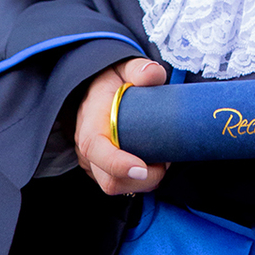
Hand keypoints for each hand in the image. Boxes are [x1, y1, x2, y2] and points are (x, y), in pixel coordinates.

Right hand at [75, 57, 168, 197]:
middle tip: (166, 159)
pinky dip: (141, 182)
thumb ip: (139, 68)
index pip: (95, 149)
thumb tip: (153, 75)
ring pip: (118, 187)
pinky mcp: (102, 171)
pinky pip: (121, 185)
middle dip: (143, 179)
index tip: (143, 167)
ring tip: (162, 159)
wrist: (95, 89)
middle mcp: (87, 148)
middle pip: (109, 180)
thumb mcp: (123, 67)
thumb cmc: (111, 80)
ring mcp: (93, 163)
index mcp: (91, 122)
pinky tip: (154, 163)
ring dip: (144, 182)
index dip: (117, 163)